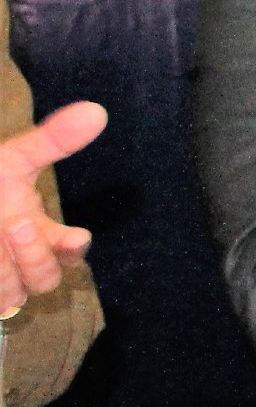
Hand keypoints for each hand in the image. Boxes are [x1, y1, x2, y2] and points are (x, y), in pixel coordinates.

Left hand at [0, 101, 105, 308]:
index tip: (74, 235)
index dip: (72, 249)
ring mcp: (2, 282)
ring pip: (15, 295)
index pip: (70, 252)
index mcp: (41, 234)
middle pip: (46, 280)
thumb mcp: (13, 160)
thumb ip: (52, 142)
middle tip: (16, 223)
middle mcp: (23, 262)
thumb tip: (96, 110)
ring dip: (4, 269)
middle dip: (34, 256)